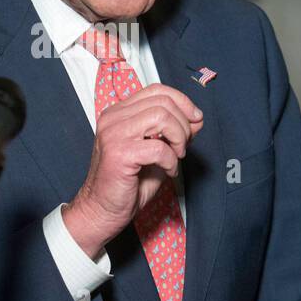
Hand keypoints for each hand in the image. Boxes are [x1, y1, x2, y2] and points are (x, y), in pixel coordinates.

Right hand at [62, 84, 202, 258]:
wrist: (102, 211)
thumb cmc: (127, 184)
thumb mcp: (157, 153)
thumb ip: (174, 134)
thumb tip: (197, 119)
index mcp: (119, 113)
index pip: (156, 90)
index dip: (182, 101)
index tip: (195, 118)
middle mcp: (113, 118)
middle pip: (162, 102)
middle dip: (183, 123)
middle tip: (183, 146)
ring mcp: (114, 134)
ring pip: (161, 117)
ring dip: (178, 138)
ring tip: (176, 157)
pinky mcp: (119, 153)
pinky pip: (159, 147)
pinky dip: (171, 160)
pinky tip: (168, 171)